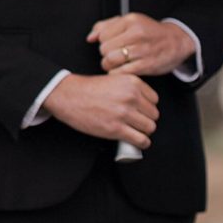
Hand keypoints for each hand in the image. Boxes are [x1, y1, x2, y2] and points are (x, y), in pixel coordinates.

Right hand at [42, 73, 158, 148]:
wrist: (68, 96)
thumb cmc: (89, 89)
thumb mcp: (115, 79)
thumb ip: (131, 88)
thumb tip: (145, 104)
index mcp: (133, 83)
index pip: (154, 100)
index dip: (147, 107)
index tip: (140, 111)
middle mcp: (131, 97)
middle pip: (153, 115)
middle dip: (146, 120)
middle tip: (136, 123)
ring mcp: (124, 113)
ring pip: (150, 128)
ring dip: (144, 132)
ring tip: (135, 132)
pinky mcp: (116, 128)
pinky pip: (141, 140)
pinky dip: (142, 143)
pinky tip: (138, 142)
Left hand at [88, 13, 195, 76]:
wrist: (177, 42)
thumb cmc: (152, 33)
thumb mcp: (131, 22)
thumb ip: (107, 26)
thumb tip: (90, 37)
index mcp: (131, 21)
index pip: (103, 35)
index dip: (104, 42)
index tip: (111, 45)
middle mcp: (137, 34)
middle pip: (105, 48)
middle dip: (106, 54)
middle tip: (114, 55)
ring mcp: (142, 50)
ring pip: (110, 60)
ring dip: (109, 65)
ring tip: (116, 63)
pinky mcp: (146, 65)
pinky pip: (121, 72)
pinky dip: (117, 73)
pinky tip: (123, 69)